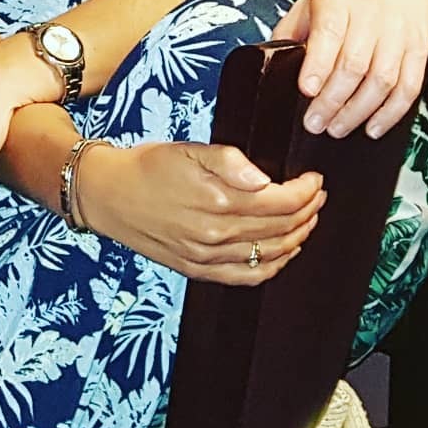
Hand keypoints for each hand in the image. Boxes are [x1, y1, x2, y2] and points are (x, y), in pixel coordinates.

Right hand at [81, 141, 325, 285]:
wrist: (109, 195)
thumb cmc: (149, 167)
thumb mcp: (190, 150)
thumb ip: (230, 162)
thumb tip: (264, 180)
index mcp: (217, 200)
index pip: (279, 202)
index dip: (305, 191)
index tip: (315, 179)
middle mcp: (215, 234)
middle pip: (280, 228)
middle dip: (307, 211)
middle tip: (318, 195)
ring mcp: (207, 257)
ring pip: (270, 254)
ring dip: (298, 237)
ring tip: (309, 219)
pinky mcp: (198, 270)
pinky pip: (247, 277)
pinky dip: (274, 267)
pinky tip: (286, 253)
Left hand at [272, 0, 427, 139]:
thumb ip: (291, 30)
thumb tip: (271, 62)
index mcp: (338, 0)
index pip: (329, 34)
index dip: (318, 66)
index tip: (306, 90)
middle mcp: (371, 15)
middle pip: (355, 65)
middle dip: (333, 101)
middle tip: (315, 122)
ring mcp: (398, 33)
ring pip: (382, 80)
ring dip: (358, 112)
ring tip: (338, 128)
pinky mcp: (418, 48)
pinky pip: (409, 87)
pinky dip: (391, 113)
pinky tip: (373, 127)